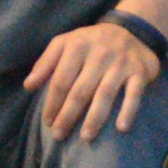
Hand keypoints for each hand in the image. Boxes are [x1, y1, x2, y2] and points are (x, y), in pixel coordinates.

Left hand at [27, 20, 162, 142]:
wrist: (132, 30)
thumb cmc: (91, 42)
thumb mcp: (65, 43)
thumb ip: (45, 63)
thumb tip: (28, 86)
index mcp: (77, 46)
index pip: (61, 80)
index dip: (52, 102)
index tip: (47, 122)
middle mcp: (99, 54)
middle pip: (80, 90)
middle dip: (68, 115)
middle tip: (59, 135)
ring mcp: (120, 63)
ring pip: (104, 94)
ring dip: (94, 118)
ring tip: (85, 137)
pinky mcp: (139, 72)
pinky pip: (134, 94)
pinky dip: (128, 110)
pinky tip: (121, 128)